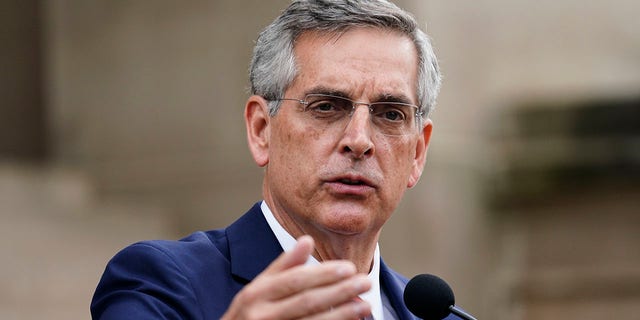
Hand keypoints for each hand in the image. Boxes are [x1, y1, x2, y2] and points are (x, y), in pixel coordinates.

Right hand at [221, 235, 371, 319]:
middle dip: (339, 291)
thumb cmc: (248, 314)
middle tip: (364, 282)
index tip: (349, 268)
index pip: (294, 280)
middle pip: (306, 301)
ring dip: (341, 314)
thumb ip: (284, 265)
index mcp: (256, 293)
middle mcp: (261, 315)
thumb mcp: (258, 287)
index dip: (323, 274)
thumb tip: (307, 240)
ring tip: (365, 306)